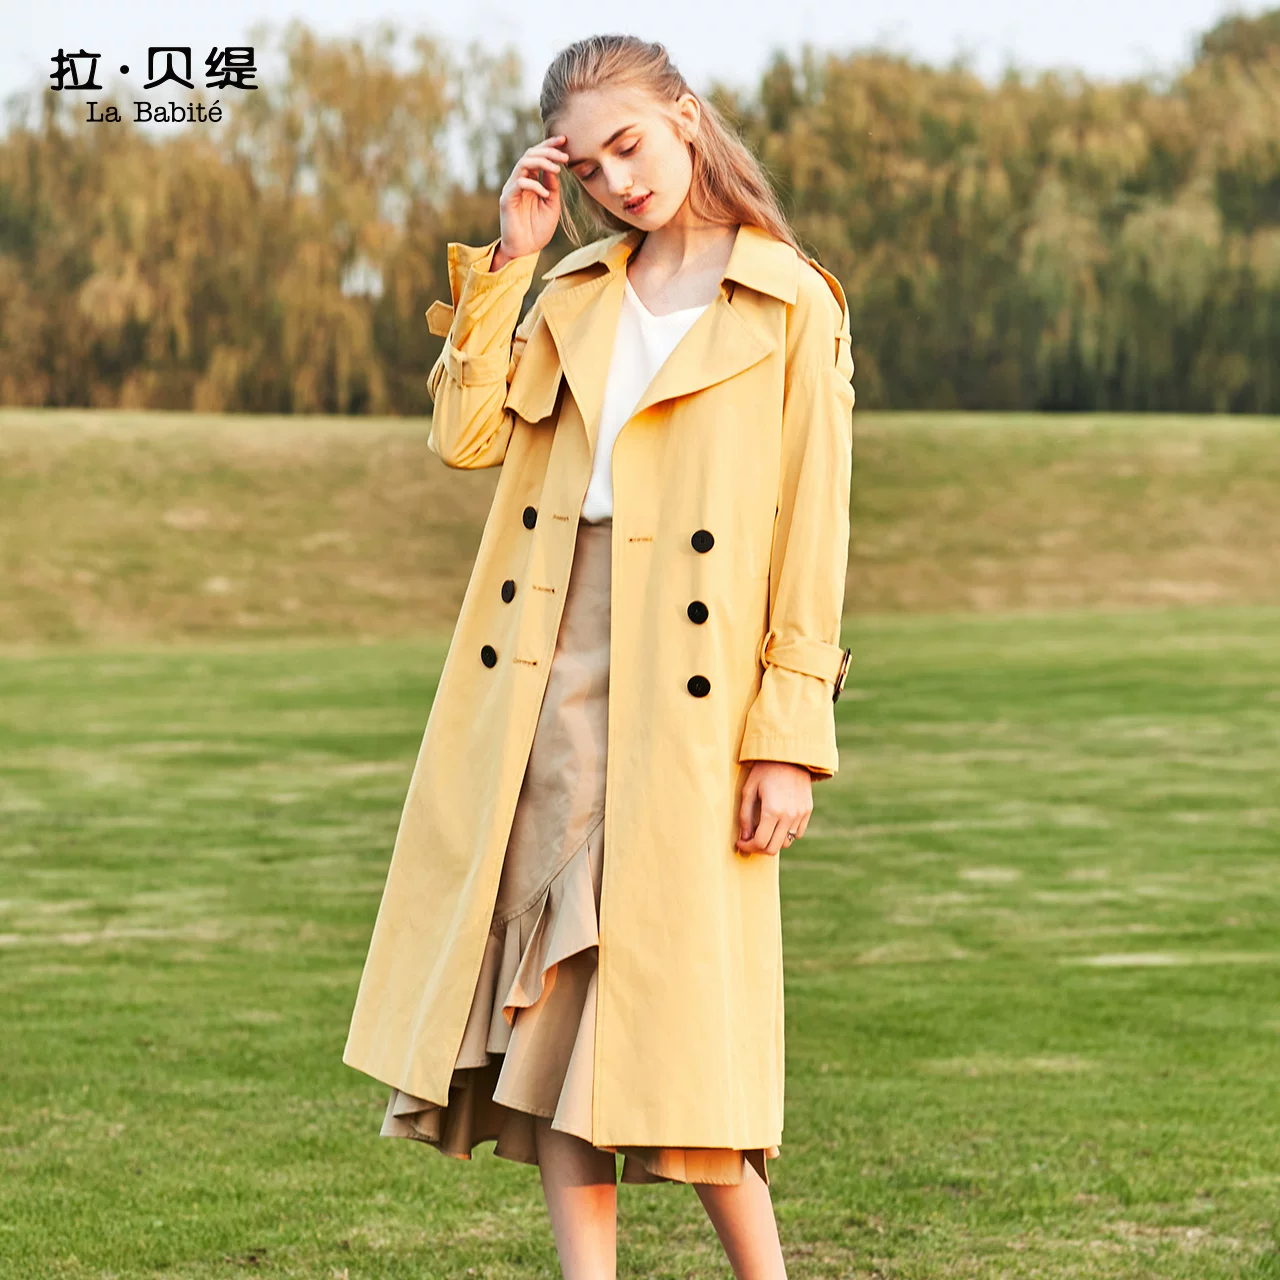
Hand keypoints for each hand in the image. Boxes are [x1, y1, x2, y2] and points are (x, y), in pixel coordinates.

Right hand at [496, 134, 569, 264]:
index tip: (565, 140)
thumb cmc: (538, 229)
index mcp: (531, 181)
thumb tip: (555, 166)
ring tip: (557, 169)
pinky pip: (519, 183)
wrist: (526, 251)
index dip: (550, 145)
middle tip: (564, 155)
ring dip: (542, 162)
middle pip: (530, 154)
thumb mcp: (552, 204)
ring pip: (523, 163)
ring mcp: (512, 189)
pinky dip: (534, 185)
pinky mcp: (507, 199)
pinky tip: (545, 193)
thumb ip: (552, 186)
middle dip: (548, 150)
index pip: (538, 156)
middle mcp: (520, 181)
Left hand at [736, 761, 812, 855]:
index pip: (760, 842)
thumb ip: (745, 817)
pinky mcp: (807, 811)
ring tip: (764, 831)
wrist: (789, 755)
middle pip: (773, 848)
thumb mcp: (748, 791)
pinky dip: (786, 834)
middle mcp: (789, 815)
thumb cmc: (764, 771)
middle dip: (758, 849)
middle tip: (750, 841)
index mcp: (772, 810)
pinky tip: (777, 823)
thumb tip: (744, 838)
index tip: (740, 843)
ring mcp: (800, 814)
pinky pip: (797, 833)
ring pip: (786, 843)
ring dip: (773, 841)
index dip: (747, 847)